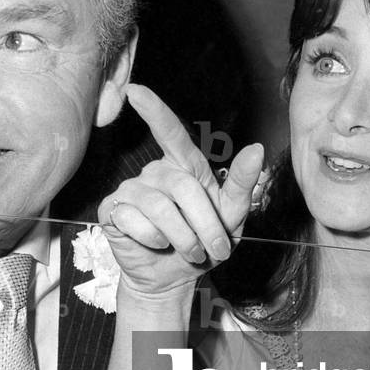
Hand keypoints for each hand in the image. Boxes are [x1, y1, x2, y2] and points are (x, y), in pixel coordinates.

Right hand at [97, 84, 263, 297]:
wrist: (173, 279)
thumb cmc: (202, 244)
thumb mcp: (232, 217)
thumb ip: (242, 183)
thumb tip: (256, 149)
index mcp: (184, 168)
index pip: (170, 132)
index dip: (154, 110)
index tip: (136, 90)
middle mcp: (155, 173)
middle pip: (182, 187)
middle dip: (204, 223)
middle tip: (212, 249)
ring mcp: (131, 191)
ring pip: (160, 207)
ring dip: (182, 237)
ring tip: (189, 252)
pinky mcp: (113, 212)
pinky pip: (134, 220)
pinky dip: (153, 239)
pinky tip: (156, 245)